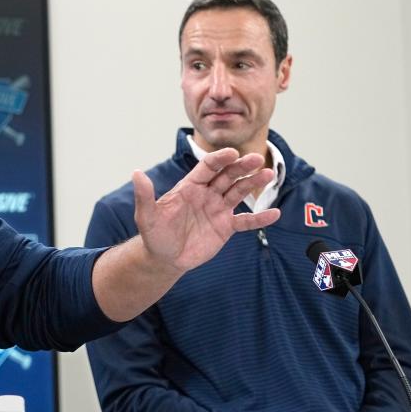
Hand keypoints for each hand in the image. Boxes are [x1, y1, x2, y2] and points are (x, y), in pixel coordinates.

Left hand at [133, 148, 279, 273]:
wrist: (164, 258)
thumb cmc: (154, 235)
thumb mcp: (147, 216)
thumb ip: (144, 195)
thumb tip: (136, 173)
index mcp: (190, 187)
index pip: (207, 168)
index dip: (220, 159)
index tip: (232, 153)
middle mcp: (207, 194)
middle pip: (227, 176)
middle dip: (241, 167)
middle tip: (256, 159)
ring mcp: (218, 209)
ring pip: (239, 192)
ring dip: (253, 184)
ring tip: (269, 175)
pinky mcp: (225, 227)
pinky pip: (245, 221)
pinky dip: (259, 218)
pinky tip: (274, 214)